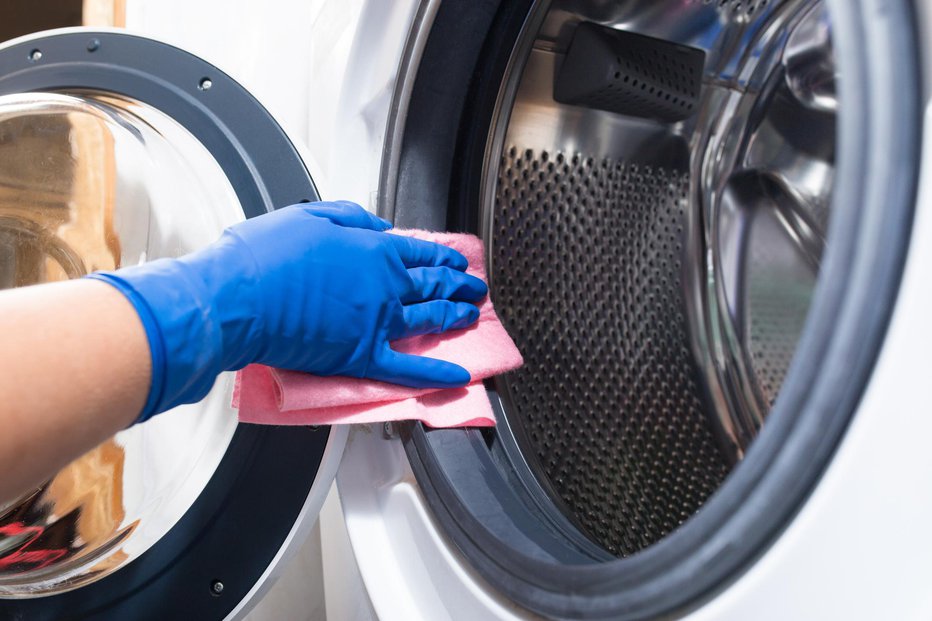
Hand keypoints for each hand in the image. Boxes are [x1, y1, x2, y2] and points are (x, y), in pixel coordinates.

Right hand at [87, 201, 487, 421]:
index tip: (455, 262)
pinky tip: (459, 378)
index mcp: (373, 249)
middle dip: (458, 285)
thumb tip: (380, 226)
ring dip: (455, 317)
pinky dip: (436, 375)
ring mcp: (378, 322)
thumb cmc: (264, 255)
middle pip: (433, 284)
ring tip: (472, 316)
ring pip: (429, 320)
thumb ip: (352, 218)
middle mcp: (385, 285)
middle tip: (475, 287)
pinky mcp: (362, 356)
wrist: (238, 297)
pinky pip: (408, 369)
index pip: (420, 252)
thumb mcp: (310, 215)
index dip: (441, 257)